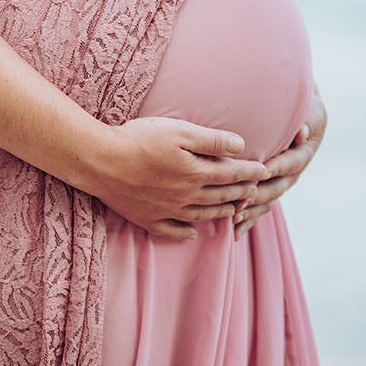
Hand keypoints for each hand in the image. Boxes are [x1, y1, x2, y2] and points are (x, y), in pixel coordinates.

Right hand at [88, 116, 269, 240]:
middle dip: (241, 193)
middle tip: (255, 192)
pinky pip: (171, 230)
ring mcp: (166, 210)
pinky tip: (192, 234)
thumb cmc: (139, 140)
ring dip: (220, 213)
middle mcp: (185, 196)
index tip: (265, 170)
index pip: (231, 174)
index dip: (250, 172)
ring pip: (201, 215)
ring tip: (233, 211)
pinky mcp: (146, 218)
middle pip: (220, 196)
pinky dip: (185, 233)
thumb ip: (212, 140)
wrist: (100, 162)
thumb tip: (241, 146)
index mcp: (196, 173)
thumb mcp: (179, 131)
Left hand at [233, 84, 327, 240]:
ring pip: (267, 201)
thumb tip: (302, 133)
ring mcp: (282, 183)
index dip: (276, 167)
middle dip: (257, 196)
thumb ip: (307, 121)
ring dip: (251, 212)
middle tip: (239, 203)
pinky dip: (249, 219)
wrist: (302, 117)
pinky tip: (235, 232)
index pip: (289, 163)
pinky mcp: (271, 189)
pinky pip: (261, 207)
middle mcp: (293, 173)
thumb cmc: (304, 110)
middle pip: (276, 188)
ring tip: (234, 221)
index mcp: (302, 154)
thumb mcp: (311, 112)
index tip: (260, 171)